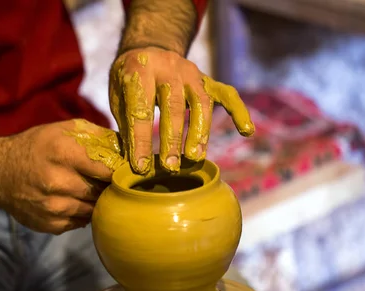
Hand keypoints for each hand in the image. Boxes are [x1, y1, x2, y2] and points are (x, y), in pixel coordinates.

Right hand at [0, 119, 123, 233]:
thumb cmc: (37, 147)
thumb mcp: (63, 130)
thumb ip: (97, 136)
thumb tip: (128, 148)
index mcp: (64, 154)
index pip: (107, 169)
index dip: (120, 172)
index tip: (126, 172)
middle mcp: (58, 181)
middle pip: (102, 191)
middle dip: (107, 187)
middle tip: (108, 182)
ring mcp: (53, 206)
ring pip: (94, 209)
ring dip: (95, 202)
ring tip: (89, 190)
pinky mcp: (50, 224)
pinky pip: (80, 223)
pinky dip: (81, 213)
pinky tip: (73, 201)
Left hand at [109, 47, 254, 173]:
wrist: (147, 49)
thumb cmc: (130, 82)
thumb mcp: (118, 98)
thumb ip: (126, 125)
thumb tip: (132, 162)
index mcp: (139, 69)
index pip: (141, 109)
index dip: (141, 140)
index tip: (141, 166)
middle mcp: (168, 67)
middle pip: (173, 106)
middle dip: (172, 140)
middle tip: (170, 167)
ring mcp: (191, 71)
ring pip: (200, 103)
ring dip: (199, 132)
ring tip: (194, 158)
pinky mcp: (207, 79)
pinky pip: (227, 94)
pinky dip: (239, 111)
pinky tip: (246, 131)